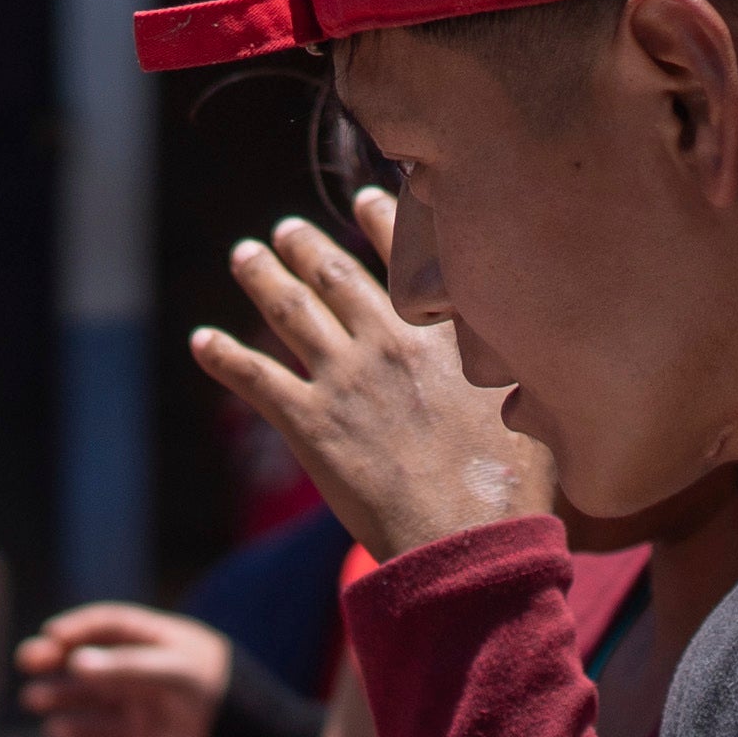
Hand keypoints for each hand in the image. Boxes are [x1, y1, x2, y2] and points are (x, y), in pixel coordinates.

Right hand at [17, 605, 229, 736]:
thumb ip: (127, 667)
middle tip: (27, 661)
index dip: (79, 628)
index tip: (49, 636)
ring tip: (32, 699)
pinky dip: (81, 730)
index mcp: (164, 640)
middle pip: (97, 658)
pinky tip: (55, 729)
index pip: (112, 624)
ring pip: (96, 697)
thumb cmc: (223, 696)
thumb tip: (75, 663)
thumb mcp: (177, 673)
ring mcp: (148, 703)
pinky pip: (106, 732)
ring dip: (64, 695)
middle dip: (60, 659)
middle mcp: (151, 668)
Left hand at [197, 202, 557, 561]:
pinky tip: (201, 341)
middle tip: (286, 231)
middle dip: (306, 247)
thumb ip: (518, 369)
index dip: (381, 222)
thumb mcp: (535, 407)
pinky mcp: (307, 423)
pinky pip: (254, 378)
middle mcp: (388, 340)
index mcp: (445, 333)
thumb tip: (536, 355)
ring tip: (245, 255)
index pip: (407, 258)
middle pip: (335, 274)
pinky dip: (223, 356)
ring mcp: (343, 378)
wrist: (466, 537)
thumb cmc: (512, 484)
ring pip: (289, 310)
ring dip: (262, 277)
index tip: (365, 199)